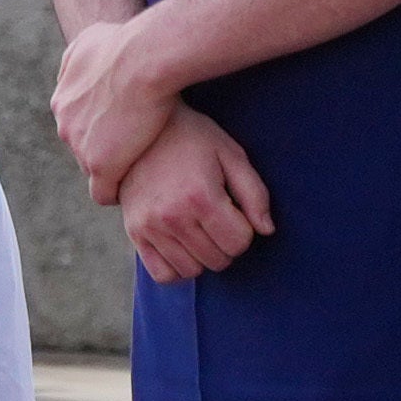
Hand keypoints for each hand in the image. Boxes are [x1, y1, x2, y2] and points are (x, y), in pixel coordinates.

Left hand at [47, 4, 189, 196]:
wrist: (142, 59)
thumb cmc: (126, 43)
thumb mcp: (92, 38)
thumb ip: (82, 54)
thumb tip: (87, 57)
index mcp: (62, 99)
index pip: (77, 124)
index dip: (101, 127)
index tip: (122, 127)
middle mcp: (64, 124)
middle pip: (82, 147)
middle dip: (104, 148)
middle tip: (134, 147)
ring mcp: (80, 146)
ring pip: (93, 168)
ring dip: (113, 168)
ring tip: (139, 166)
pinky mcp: (100, 166)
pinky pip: (103, 192)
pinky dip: (117, 191)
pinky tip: (134, 186)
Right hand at [116, 102, 272, 283]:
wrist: (138, 126)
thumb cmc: (193, 138)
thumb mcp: (231, 154)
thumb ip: (254, 193)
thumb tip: (267, 230)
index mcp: (200, 196)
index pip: (239, 243)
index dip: (244, 229)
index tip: (234, 209)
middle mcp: (172, 215)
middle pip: (218, 260)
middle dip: (226, 243)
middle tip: (217, 218)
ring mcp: (150, 226)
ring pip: (192, 271)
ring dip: (204, 256)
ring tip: (200, 230)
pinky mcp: (134, 232)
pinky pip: (163, 274)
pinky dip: (178, 268)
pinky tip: (182, 246)